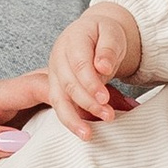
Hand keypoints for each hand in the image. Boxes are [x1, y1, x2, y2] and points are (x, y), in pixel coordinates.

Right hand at [45, 2, 143, 140]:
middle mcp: (58, 57)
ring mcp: (55, 73)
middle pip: (68, 83)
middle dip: (87, 103)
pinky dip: (71, 120)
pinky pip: (60, 106)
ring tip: (88, 134)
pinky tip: (84, 132)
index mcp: (72, 40)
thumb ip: (108, 48)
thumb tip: (103, 67)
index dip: (91, 83)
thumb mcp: (112, 32)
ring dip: (73, 118)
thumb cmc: (103, 33)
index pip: (79, 64)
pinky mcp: (57, 87)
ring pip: (58, 98)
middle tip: (108, 116)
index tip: (104, 98)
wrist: (94, 33)